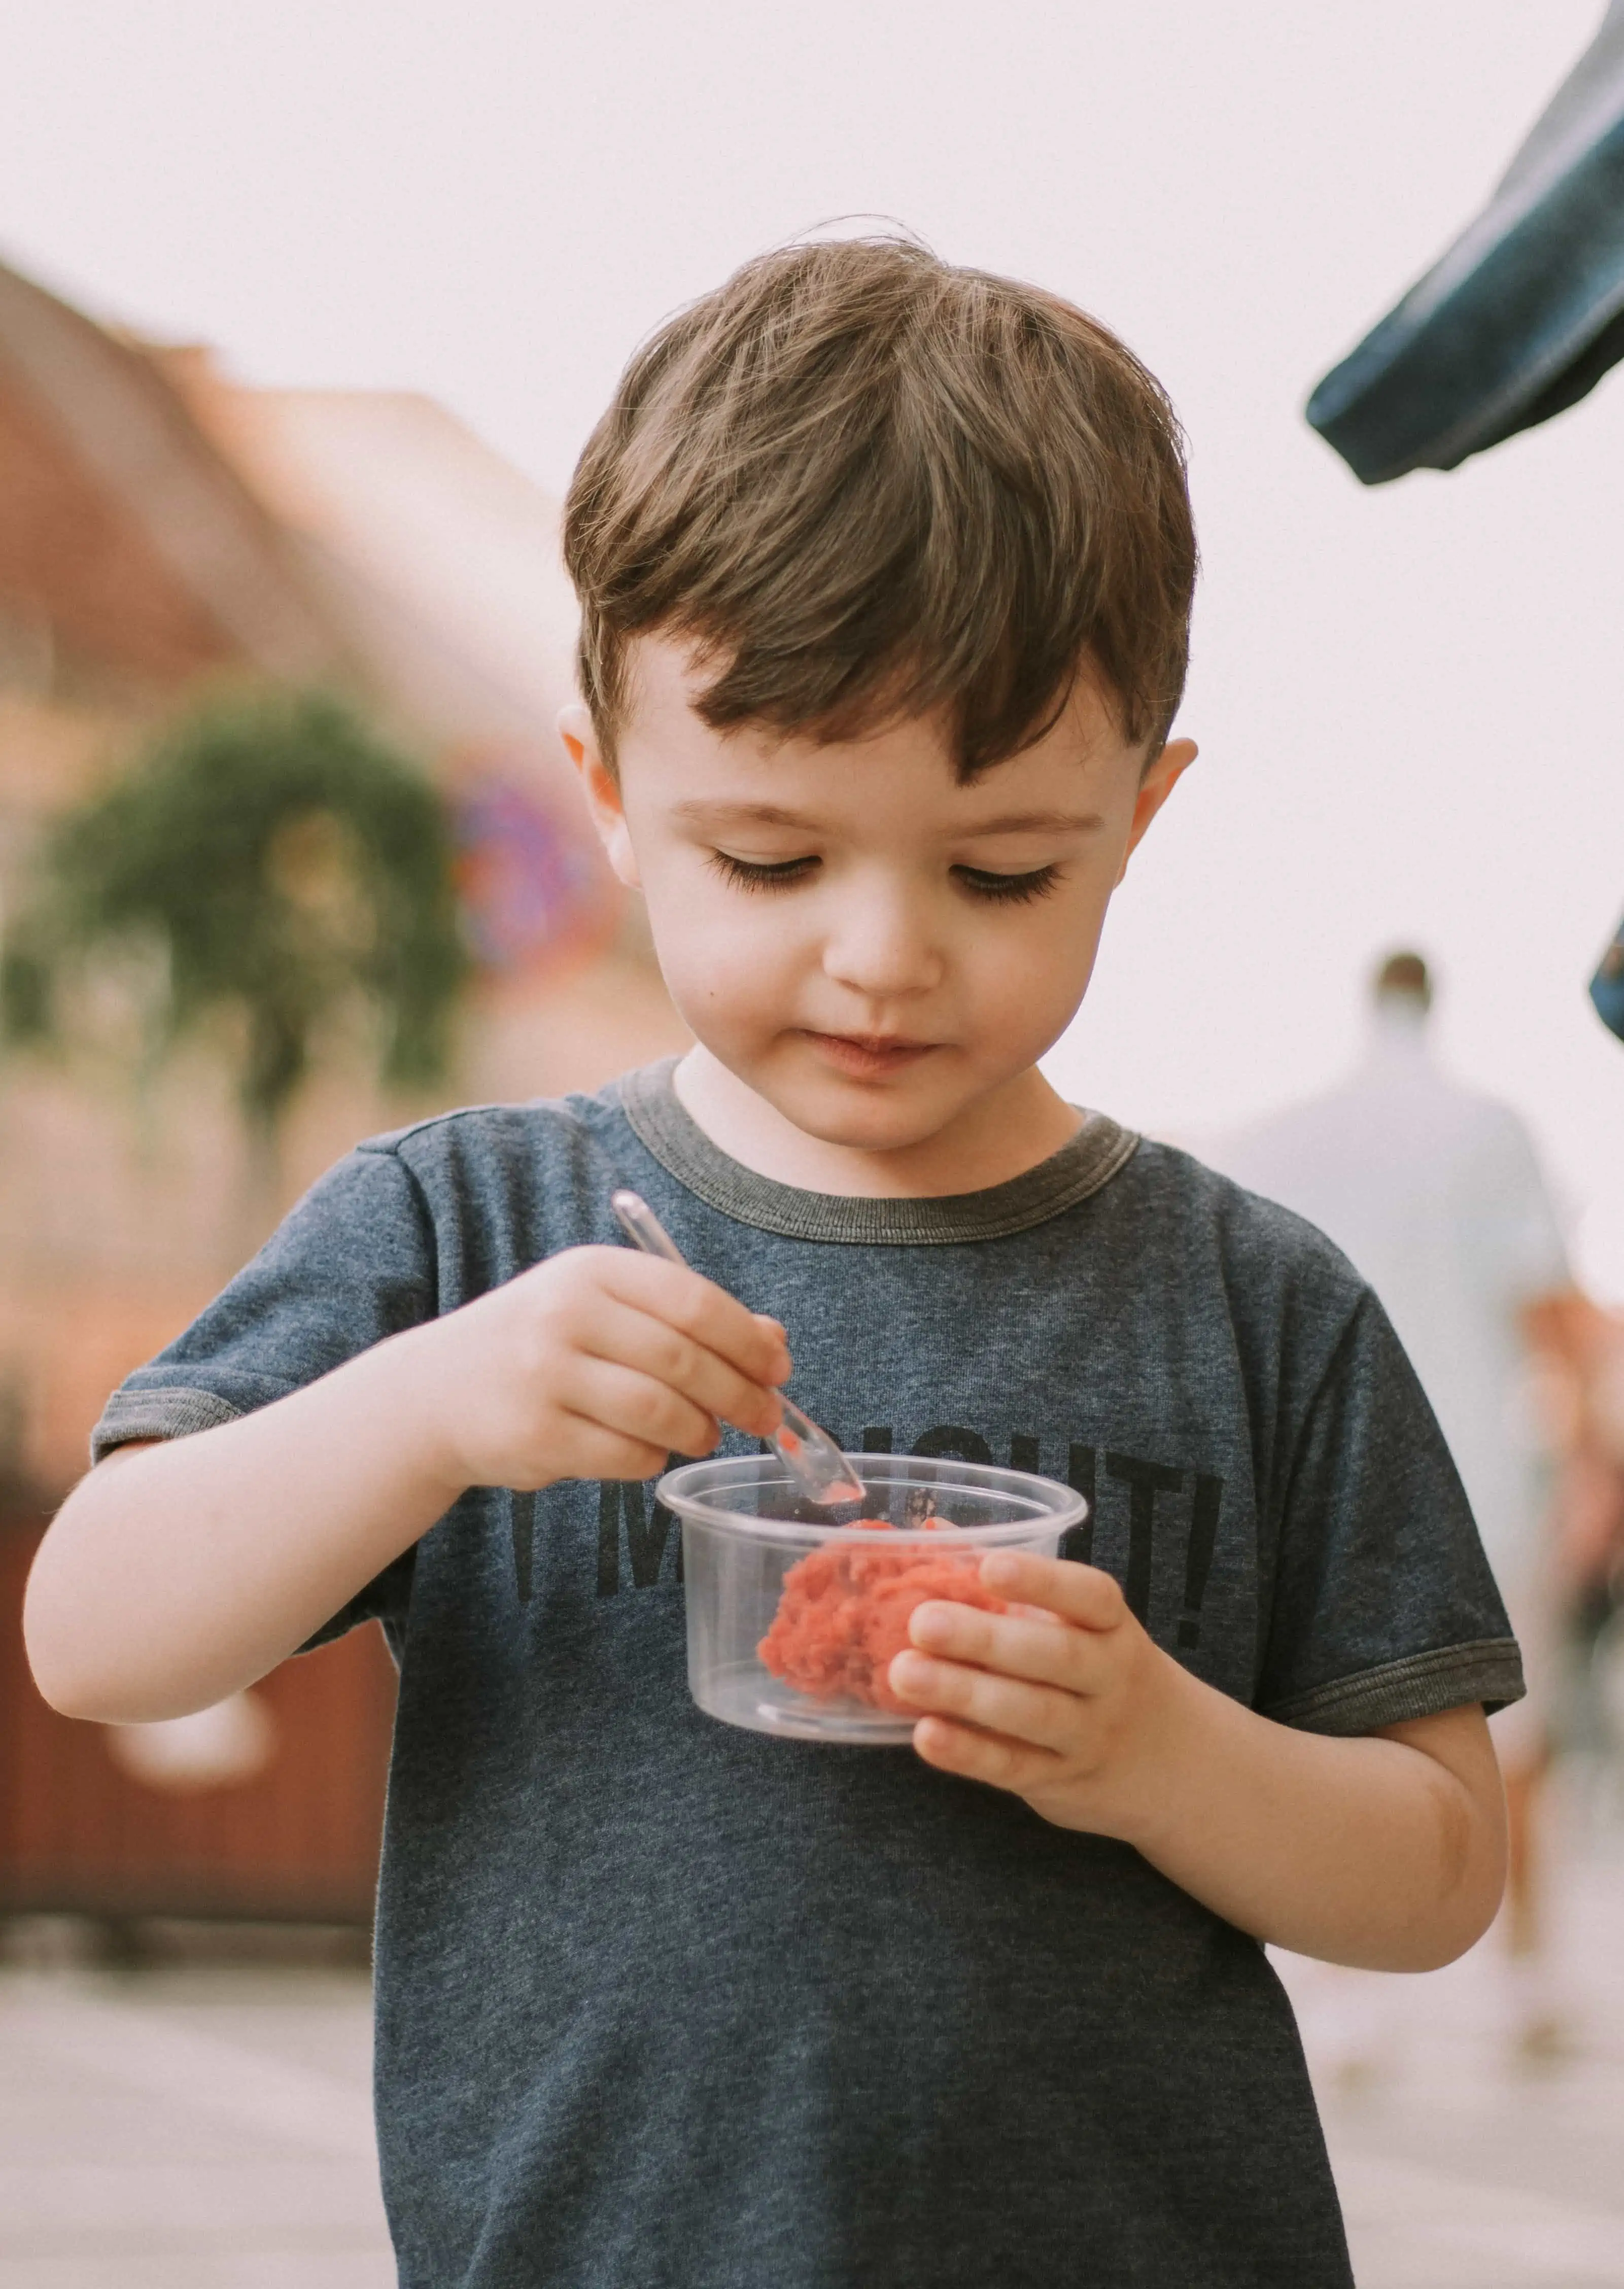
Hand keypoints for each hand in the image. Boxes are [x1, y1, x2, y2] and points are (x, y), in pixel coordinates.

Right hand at [406, 1245, 791, 1494]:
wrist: (436, 1392)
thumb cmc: (542, 1345)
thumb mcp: (605, 1309)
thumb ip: (686, 1318)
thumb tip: (774, 1343)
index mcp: (592, 1271)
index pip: (693, 1300)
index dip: (747, 1339)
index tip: (778, 1368)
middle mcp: (565, 1315)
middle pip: (684, 1358)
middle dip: (739, 1393)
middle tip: (765, 1415)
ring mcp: (546, 1376)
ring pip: (660, 1411)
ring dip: (698, 1430)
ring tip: (703, 1433)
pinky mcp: (536, 1435)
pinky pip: (626, 1455)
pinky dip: (653, 1459)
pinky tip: (650, 1450)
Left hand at [886, 1551, 1194, 1839]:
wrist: (1174, 1762)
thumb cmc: (1101, 1669)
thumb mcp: (1082, 1625)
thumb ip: (1013, 1583)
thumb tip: (934, 1533)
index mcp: (1112, 1627)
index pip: (1090, 1597)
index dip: (1042, 1581)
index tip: (990, 1567)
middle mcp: (1109, 1679)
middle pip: (1055, 1656)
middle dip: (985, 1638)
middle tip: (922, 1623)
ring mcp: (1088, 1734)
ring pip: (1032, 1713)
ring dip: (965, 1693)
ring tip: (904, 1673)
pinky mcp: (1060, 1780)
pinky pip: (1015, 1766)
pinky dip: (969, 1752)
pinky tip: (926, 1734)